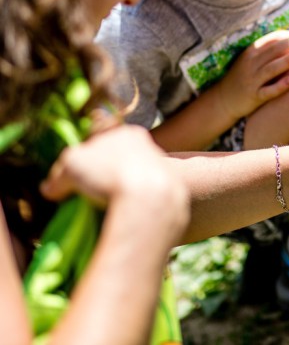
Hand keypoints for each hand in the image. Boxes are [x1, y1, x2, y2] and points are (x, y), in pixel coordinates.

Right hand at [40, 125, 187, 228]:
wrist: (150, 201)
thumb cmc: (106, 173)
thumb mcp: (70, 166)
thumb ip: (59, 174)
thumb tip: (50, 188)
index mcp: (129, 134)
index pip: (104, 141)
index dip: (88, 158)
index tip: (80, 176)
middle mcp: (151, 149)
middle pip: (122, 161)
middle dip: (107, 176)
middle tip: (91, 194)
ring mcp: (164, 172)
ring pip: (138, 181)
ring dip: (123, 193)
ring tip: (107, 209)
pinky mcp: (173, 196)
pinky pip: (149, 201)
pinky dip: (137, 207)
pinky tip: (125, 217)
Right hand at [216, 30, 288, 120]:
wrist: (224, 99)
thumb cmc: (247, 76)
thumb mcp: (254, 60)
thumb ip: (271, 50)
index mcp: (253, 51)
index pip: (274, 39)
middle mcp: (251, 63)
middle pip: (275, 50)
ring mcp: (252, 80)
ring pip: (271, 68)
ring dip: (287, 61)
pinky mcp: (253, 97)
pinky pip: (266, 91)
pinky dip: (278, 86)